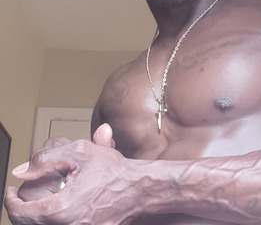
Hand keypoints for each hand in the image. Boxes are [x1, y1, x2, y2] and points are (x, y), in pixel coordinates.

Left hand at [5, 124, 132, 223]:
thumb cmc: (114, 171)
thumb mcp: (80, 151)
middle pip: (29, 224)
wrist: (139, 188)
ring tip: (41, 200)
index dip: (10, 201)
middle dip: (24, 208)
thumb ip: (46, 158)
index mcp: (60, 211)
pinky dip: (55, 219)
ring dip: (39, 214)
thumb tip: (22, 170)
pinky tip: (61, 205)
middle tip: (22, 196)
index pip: (20, 213)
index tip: (9, 192)